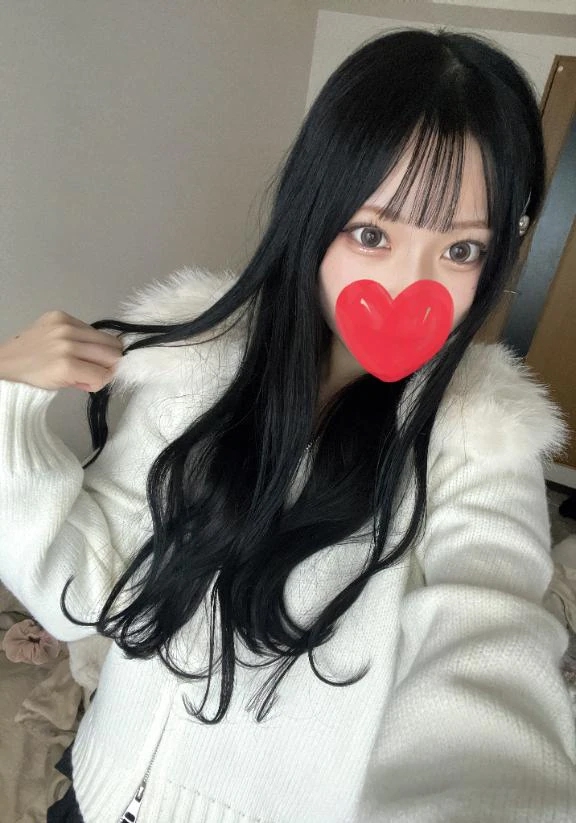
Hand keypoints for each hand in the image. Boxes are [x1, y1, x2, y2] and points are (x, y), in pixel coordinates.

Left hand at [0, 310, 123, 391]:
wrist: (9, 359)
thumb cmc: (35, 376)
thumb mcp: (63, 385)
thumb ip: (88, 379)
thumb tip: (107, 372)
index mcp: (66, 366)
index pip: (104, 373)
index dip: (104, 379)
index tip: (97, 379)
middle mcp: (68, 343)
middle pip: (112, 352)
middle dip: (110, 363)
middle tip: (99, 367)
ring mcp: (64, 326)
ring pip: (106, 338)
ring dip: (103, 350)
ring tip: (90, 355)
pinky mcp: (61, 315)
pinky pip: (90, 327)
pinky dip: (89, 338)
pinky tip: (77, 343)